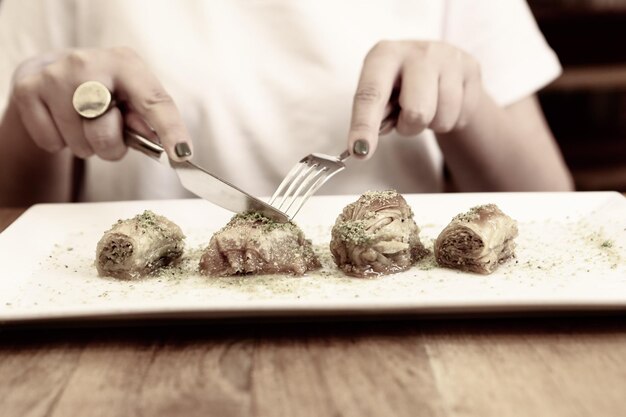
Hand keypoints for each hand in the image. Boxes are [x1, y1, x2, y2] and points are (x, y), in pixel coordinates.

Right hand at [10, 47, 191, 160]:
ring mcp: (55, 76)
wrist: (53, 73)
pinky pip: (53, 143)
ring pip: (79, 143)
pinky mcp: (28, 90)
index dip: (170, 130)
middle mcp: (88, 63)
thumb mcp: (132, 97)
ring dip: (86, 145)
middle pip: (106, 131)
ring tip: (84, 122)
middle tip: (107, 131)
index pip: (154, 101)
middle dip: (111, 145)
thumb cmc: (105, 92)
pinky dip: (61, 142)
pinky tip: (63, 121)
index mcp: (126, 63)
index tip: (182, 153)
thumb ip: (148, 120)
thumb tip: (164, 143)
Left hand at [348, 41, 481, 158]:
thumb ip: (372, 117)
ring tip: (427, 107)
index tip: (359, 151)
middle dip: (409, 127)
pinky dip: (451, 120)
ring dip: (432, 125)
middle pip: (417, 112)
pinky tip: (445, 104)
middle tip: (406, 118)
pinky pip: (462, 116)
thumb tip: (364, 146)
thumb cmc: (400, 86)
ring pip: (442, 119)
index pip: (371, 95)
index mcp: (384, 55)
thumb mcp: (380, 94)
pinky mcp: (472, 67)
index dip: (364, 125)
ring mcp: (448, 57)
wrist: (438, 64)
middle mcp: (417, 51)